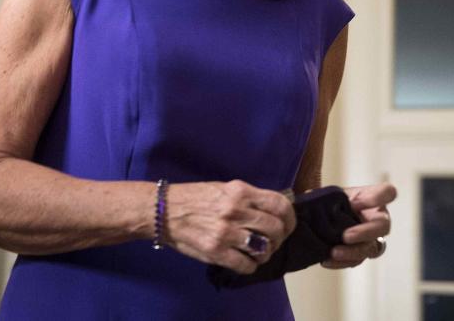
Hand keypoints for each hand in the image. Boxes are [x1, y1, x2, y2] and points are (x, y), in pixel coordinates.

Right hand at [165, 180, 295, 273]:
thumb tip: (273, 210)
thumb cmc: (195, 197)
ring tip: (258, 252)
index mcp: (240, 191)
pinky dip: (250, 265)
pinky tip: (244, 261)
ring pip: (264, 249)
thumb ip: (248, 198)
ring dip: (265, 253)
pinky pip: (246, 265)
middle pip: (276, 228)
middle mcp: (236, 210)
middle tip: (273, 241)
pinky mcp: (216, 251)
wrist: (163, 210)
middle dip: (280, 237)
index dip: (290, 217)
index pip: (279, 204)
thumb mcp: (224, 188)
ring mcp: (226, 232)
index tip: (288, 224)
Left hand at [322, 182, 395, 268]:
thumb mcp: (329, 193)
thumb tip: (310, 196)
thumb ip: (323, 195)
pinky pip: (355, 261)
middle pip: (383, 226)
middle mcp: (376, 218)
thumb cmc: (330, 201)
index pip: (387, 192)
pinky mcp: (359, 253)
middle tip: (346, 236)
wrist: (322, 218)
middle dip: (365, 232)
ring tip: (334, 252)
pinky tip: (326, 260)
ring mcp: (370, 238)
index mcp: (371, 198)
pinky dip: (341, 262)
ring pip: (370, 248)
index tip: (358, 202)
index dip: (379, 197)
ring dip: (353, 252)